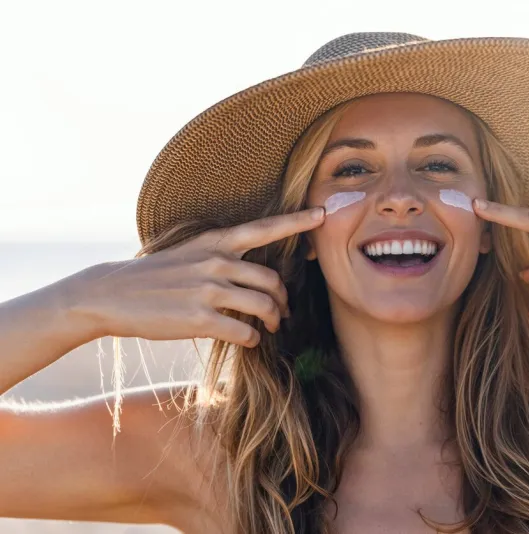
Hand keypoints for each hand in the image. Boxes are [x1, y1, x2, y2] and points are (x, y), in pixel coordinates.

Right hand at [70, 208, 324, 347]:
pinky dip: (252, 338)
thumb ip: (223, 258)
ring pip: (263, 307)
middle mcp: (216, 262)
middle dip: (283, 300)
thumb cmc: (155, 275)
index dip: (297, 221)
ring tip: (269, 327)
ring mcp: (208, 291)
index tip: (323, 214)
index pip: (265, 227)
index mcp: (215, 242)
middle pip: (272, 281)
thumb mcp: (190, 253)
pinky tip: (247, 340)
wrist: (111, 294)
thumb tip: (255, 276)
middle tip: (282, 312)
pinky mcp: (200, 320)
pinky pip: (244, 332)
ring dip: (272, 321)